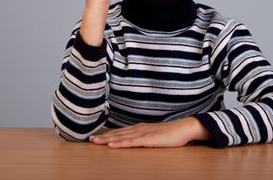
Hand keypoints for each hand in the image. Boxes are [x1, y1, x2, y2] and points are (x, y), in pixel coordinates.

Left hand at [89, 117, 211, 147]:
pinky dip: (120, 143)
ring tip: (95, 142)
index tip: (96, 136)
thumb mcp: (154, 135)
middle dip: (102, 137)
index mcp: (139, 128)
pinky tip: (111, 145)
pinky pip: (131, 142)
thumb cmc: (171, 133)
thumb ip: (144, 137)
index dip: (107, 134)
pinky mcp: (147, 139)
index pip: (120, 131)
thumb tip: (136, 140)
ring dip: (107, 139)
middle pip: (117, 133)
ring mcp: (142, 133)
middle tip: (89, 139)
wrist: (183, 129)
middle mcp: (138, 129)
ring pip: (121, 137)